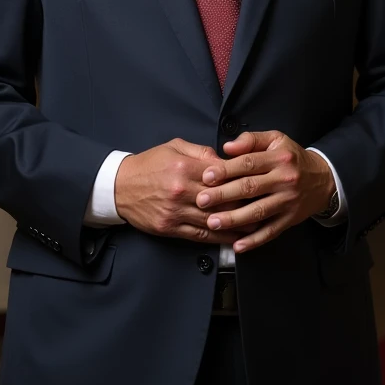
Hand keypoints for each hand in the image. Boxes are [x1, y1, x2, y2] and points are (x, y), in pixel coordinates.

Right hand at [114, 138, 260, 245]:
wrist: (119, 186)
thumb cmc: (149, 164)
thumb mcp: (174, 146)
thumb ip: (202, 151)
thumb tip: (225, 159)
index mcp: (185, 167)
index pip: (222, 174)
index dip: (242, 179)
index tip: (258, 181)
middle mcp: (182, 190)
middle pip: (221, 199)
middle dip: (244, 203)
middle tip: (265, 205)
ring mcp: (176, 212)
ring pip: (214, 220)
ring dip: (237, 224)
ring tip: (258, 225)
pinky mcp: (170, 228)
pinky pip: (200, 235)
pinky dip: (219, 238)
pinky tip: (234, 238)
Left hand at [195, 130, 335, 253]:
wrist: (323, 179)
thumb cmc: (291, 157)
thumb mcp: (275, 139)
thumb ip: (250, 140)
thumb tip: (227, 147)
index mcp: (278, 158)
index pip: (248, 164)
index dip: (226, 170)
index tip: (207, 176)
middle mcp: (284, 179)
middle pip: (250, 188)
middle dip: (224, 195)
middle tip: (202, 201)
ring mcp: (288, 201)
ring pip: (258, 211)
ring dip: (234, 219)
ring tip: (213, 222)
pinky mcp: (290, 219)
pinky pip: (271, 231)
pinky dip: (254, 240)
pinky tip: (238, 245)